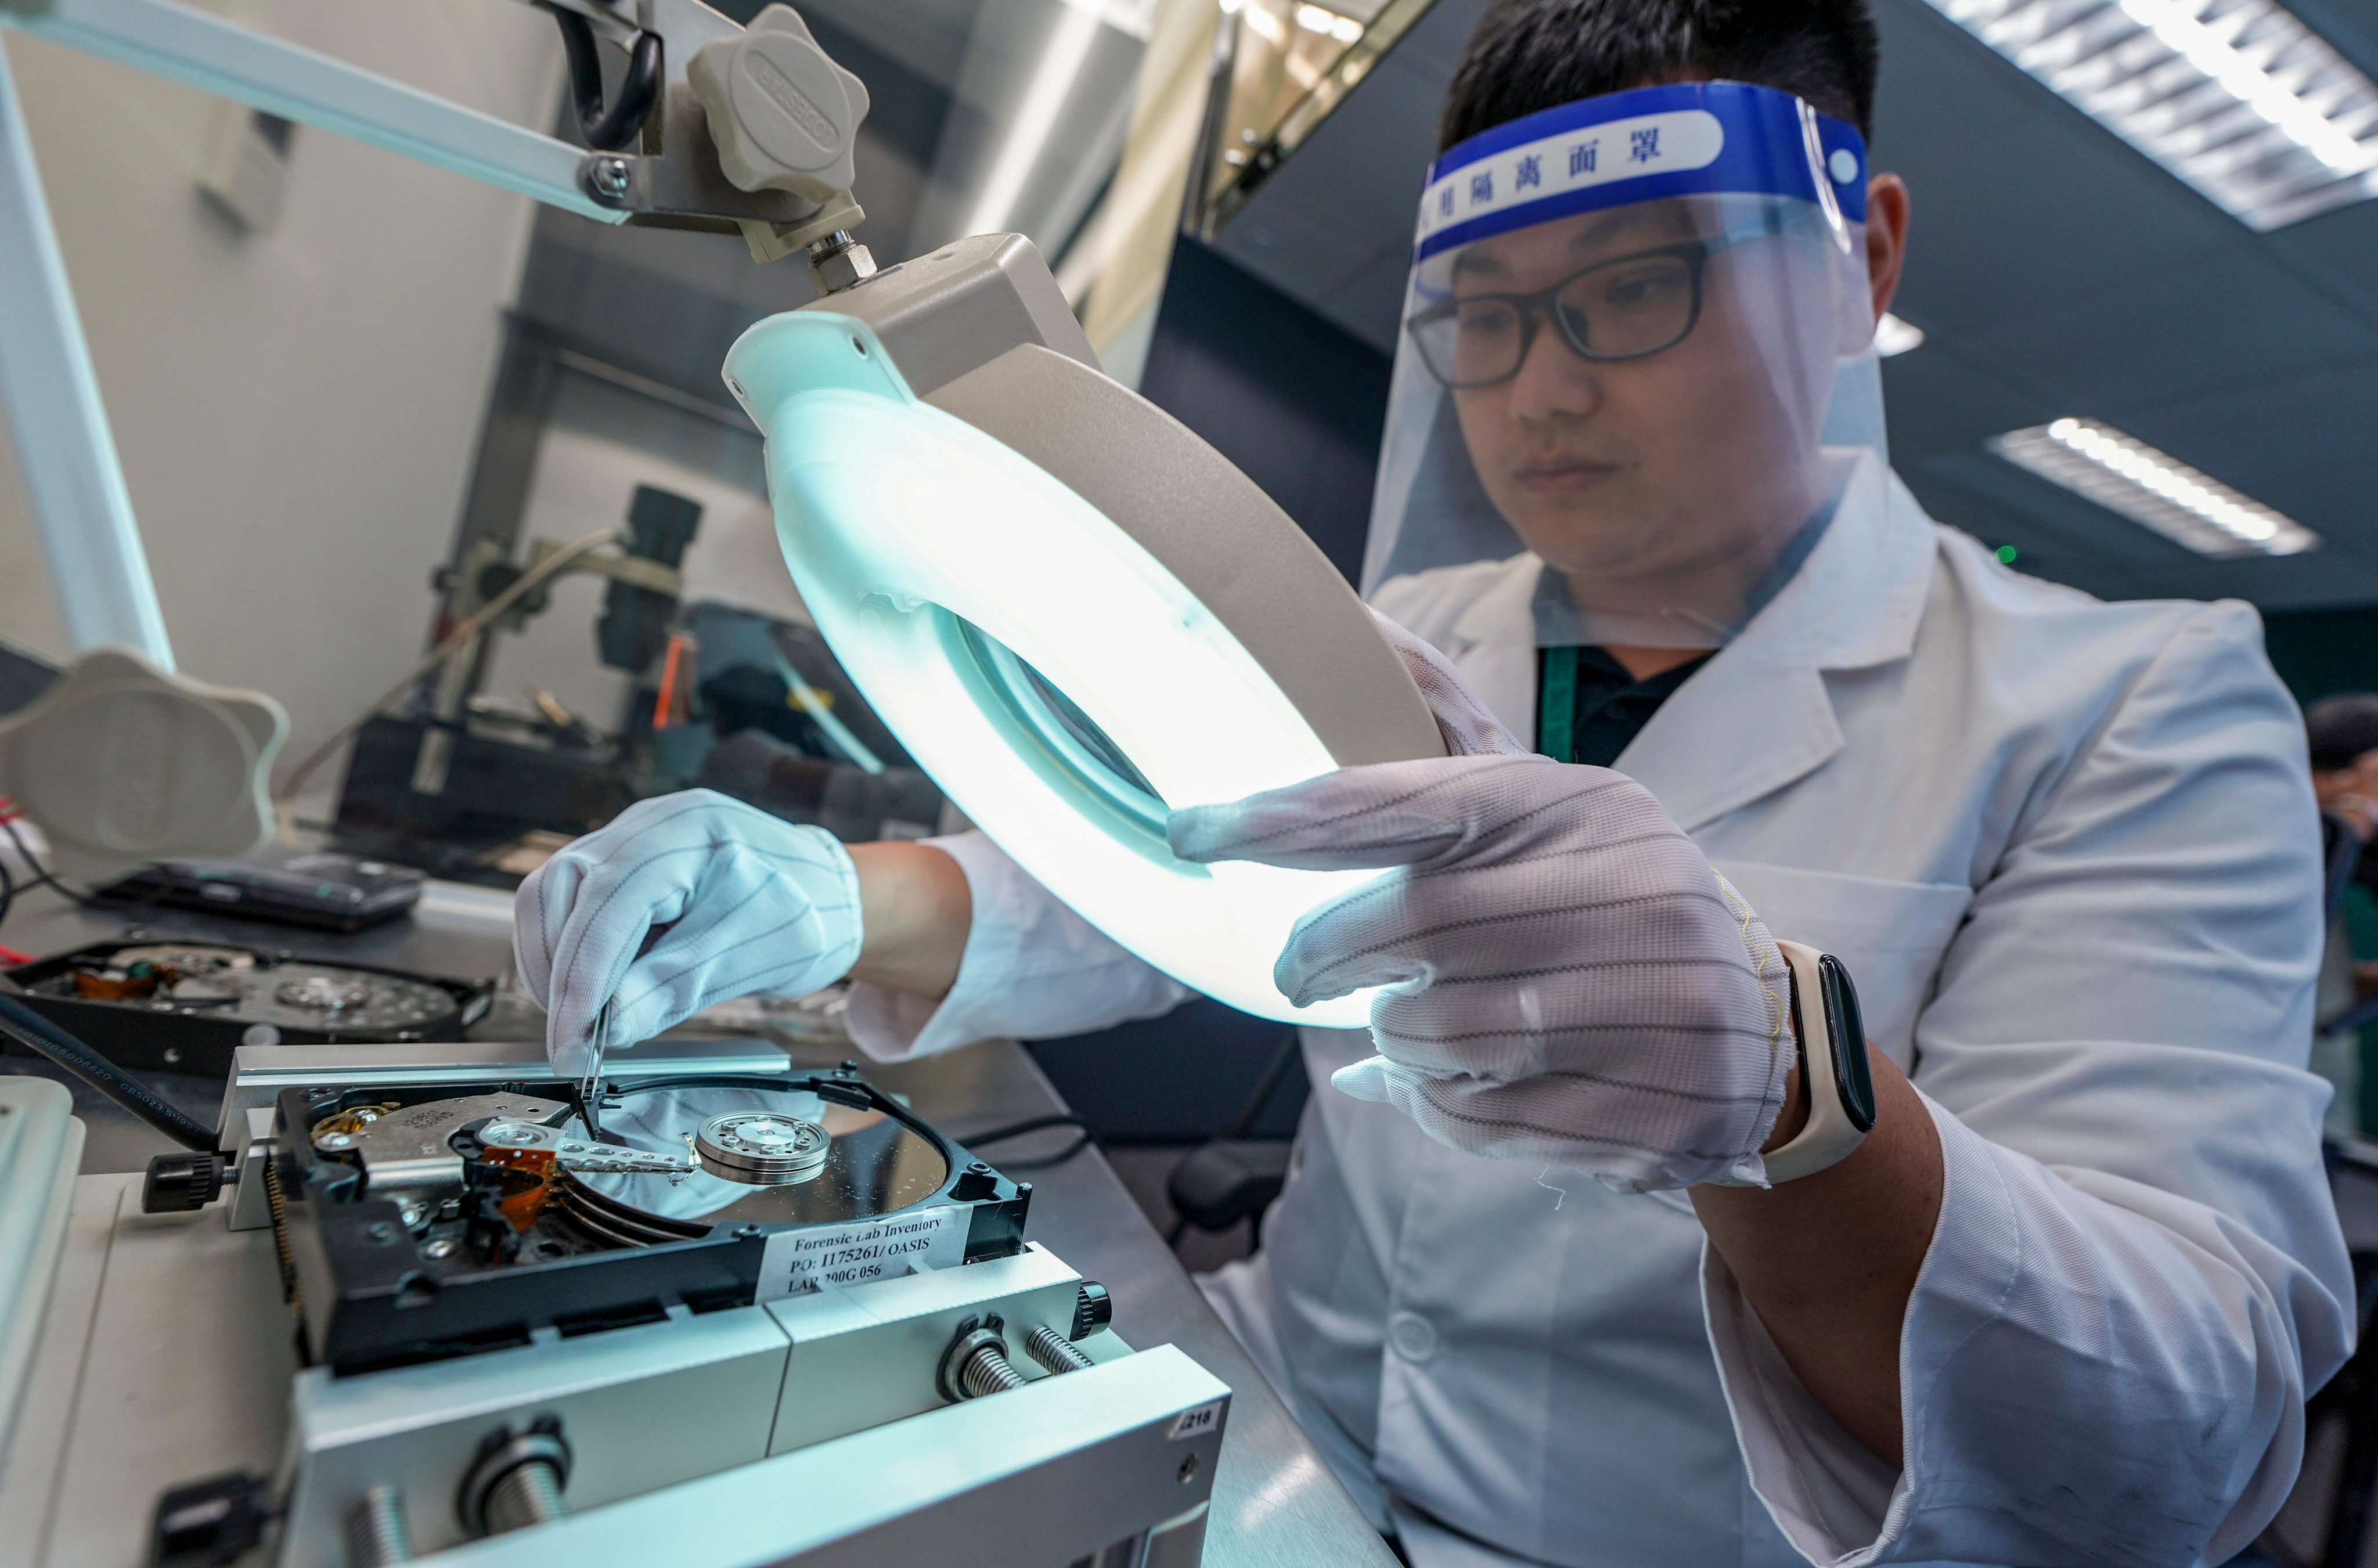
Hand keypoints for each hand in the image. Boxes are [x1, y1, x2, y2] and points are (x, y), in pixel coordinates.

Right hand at [514, 790, 862, 1073]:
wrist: (828, 896)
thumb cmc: (803, 914)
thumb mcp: (755, 954)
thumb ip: (679, 985)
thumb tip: (610, 1025)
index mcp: (686, 831)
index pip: (609, 902)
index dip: (582, 976)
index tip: (574, 1041)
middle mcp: (646, 825)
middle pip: (560, 889)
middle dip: (559, 971)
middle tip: (575, 1041)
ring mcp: (626, 841)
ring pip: (550, 896)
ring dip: (554, 964)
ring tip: (584, 1021)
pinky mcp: (618, 868)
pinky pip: (567, 906)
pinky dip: (569, 954)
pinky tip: (595, 993)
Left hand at [1169, 614, 1794, 1190]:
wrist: (1763, 1032)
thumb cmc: (1619, 903)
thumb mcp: (1559, 811)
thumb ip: (1453, 750)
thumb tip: (1365, 630)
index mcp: (1578, 807)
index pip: (1406, 802)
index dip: (1289, 818)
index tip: (1192, 828)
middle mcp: (1620, 893)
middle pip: (1409, 927)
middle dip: (1325, 954)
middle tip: (1297, 971)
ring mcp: (1643, 1005)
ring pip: (1433, 1030)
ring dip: (1393, 1035)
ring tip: (1419, 1020)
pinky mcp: (1645, 1106)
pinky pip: (1476, 1116)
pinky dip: (1440, 1104)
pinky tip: (1470, 1077)